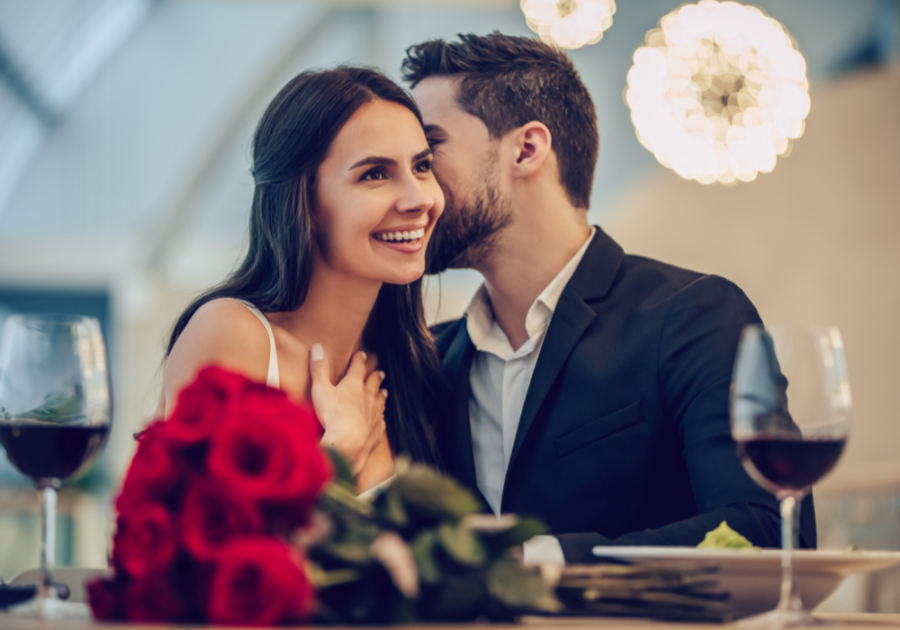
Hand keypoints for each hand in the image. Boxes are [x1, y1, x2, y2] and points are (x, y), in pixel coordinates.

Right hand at [309, 344, 386, 474]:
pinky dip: (381, 419)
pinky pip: (380, 422)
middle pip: (373, 384)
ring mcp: (374, 415)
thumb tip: (318, 347)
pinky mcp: (376, 431)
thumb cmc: (332, 415)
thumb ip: (319, 369)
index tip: (362, 354)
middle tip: (380, 372)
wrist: (348, 443)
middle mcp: (368, 398)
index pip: (358, 368)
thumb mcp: (320, 389)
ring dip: (381, 395)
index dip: (359, 360)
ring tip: (384, 391)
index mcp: (354, 385)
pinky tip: (381, 419)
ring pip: (380, 402)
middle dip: (375, 377)